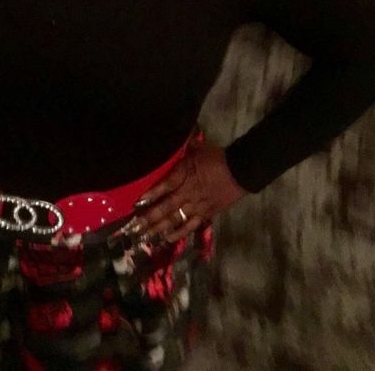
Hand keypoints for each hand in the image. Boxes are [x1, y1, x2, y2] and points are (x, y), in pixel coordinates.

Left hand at [122, 141, 246, 243]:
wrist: (241, 170)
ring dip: (159, 228)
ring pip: (175, 219)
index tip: (136, 203)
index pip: (164, 186)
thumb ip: (184, 146)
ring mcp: (196, 205)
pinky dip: (179, 232)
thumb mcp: (198, 148)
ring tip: (145, 235)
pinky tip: (167, 238)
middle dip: (149, 217)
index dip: (150, 194)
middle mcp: (188, 192)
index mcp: (184, 174)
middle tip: (134, 227)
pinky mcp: (206, 214)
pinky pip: (190, 225)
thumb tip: (174, 136)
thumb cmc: (218, 157)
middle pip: (166, 207)